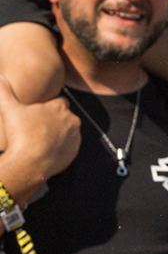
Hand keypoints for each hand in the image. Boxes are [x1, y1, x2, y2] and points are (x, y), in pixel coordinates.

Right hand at [0, 75, 78, 199]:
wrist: (30, 163)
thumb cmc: (21, 135)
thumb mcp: (9, 108)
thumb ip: (5, 91)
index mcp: (59, 108)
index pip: (59, 101)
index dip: (48, 106)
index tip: (38, 113)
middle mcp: (72, 121)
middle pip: (64, 117)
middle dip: (53, 120)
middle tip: (37, 127)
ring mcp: (75, 138)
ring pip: (67, 132)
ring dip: (57, 134)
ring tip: (39, 139)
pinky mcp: (74, 153)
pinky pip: (68, 148)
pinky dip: (59, 148)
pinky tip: (45, 149)